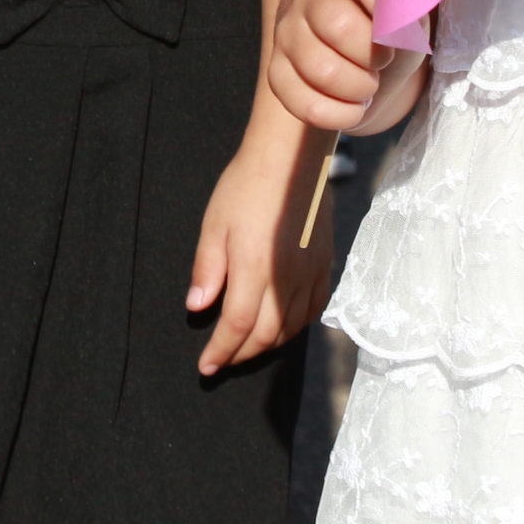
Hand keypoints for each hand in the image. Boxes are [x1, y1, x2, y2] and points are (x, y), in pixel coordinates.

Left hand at [187, 131, 329, 375]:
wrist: (291, 157)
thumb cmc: (247, 185)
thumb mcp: (214, 225)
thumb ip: (207, 270)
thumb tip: (197, 307)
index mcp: (256, 268)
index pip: (238, 327)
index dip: (221, 351)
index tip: (206, 366)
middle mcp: (287, 278)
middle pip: (267, 335)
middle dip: (242, 354)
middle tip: (223, 358)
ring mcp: (311, 272)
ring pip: (292, 327)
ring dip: (268, 344)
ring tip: (247, 346)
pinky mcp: (326, 263)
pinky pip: (315, 308)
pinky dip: (296, 325)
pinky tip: (282, 324)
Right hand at [268, 0, 426, 136]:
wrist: (356, 52)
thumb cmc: (387, 28)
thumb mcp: (409, 15)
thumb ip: (410, 12)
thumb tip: (398, 28)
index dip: (385, 5)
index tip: (396, 28)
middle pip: (338, 26)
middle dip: (373, 56)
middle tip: (383, 62)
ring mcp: (287, 33)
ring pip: (321, 70)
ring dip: (359, 89)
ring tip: (368, 85)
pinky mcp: (277, 72)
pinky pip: (304, 104)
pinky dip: (340, 116)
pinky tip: (353, 107)